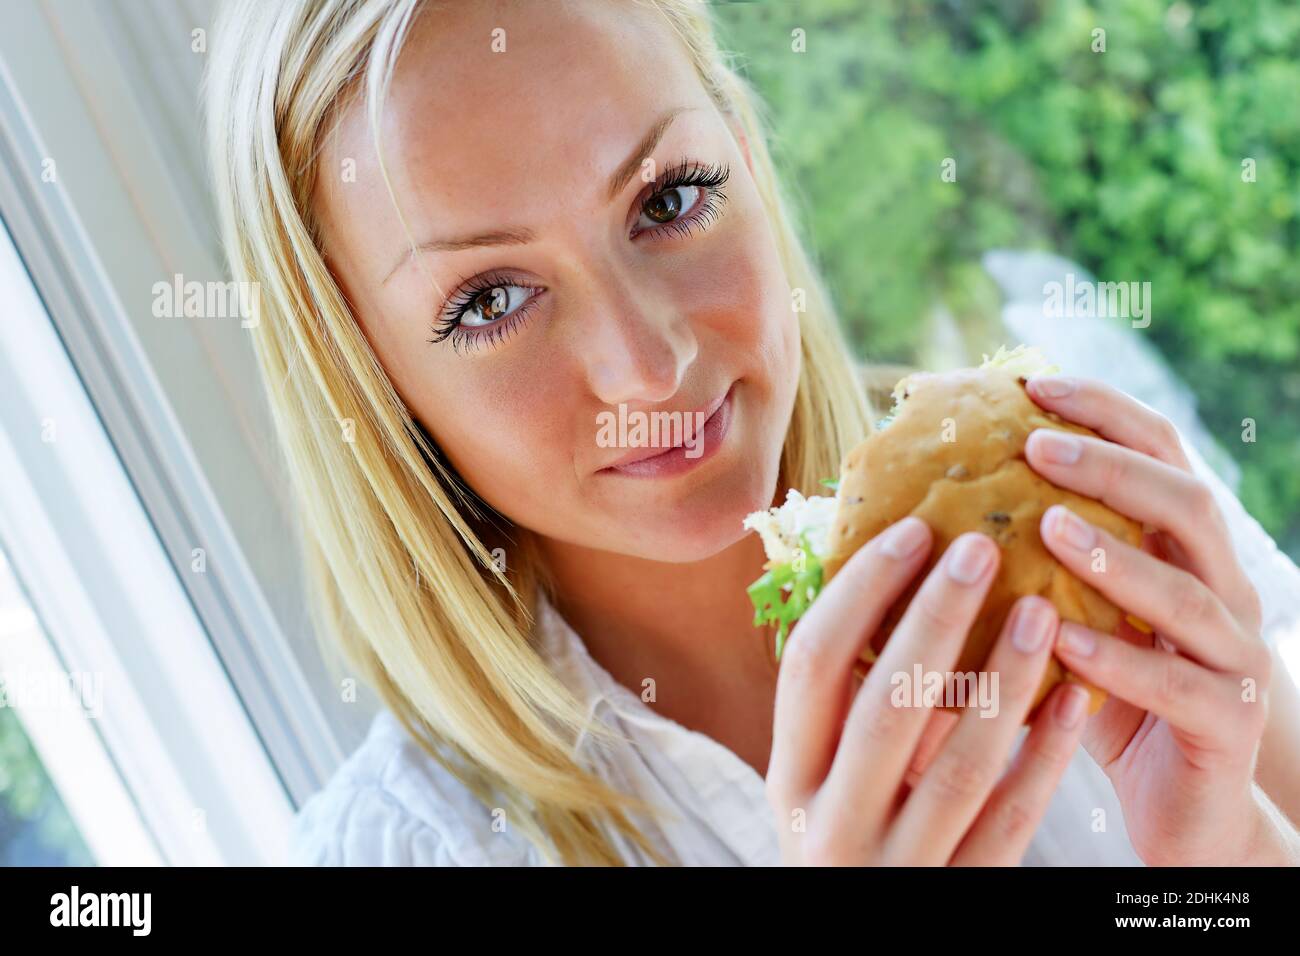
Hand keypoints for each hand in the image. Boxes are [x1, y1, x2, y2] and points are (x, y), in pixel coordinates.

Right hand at [766, 518, 1090, 864]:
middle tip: (981, 547)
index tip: (910, 530)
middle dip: (936, 618)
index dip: (859, 592)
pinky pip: (1012, 821)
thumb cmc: (850, 838)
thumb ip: (844, 709)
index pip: (812, 665)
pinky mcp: (962, 895)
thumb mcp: (823, 781)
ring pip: (960, 765)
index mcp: (790, 776)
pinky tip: (1075, 700)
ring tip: (1043, 611)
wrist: (863, 948)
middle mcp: (831, 821)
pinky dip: (1045, 757)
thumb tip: (888, 581)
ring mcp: (898, 865)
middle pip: (886, 705)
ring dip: (1003, 680)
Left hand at [1023, 374, 1288, 864]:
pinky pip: (1177, 684)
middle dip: (1111, 464)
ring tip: (1048, 525)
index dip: (1105, 412)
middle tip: (1035, 443)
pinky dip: (1120, 660)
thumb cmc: (1103, 701)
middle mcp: (1222, 592)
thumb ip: (1022, 568)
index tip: (1033, 384)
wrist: (1183, 809)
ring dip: (1115, 553)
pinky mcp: (1228, 723)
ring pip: (1188, 592)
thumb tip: (913, 512)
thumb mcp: (1063, 620)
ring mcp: (1234, 657)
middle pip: (1187, 503)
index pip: (1160, 456)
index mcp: (1184, 553)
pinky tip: (1064, 640)